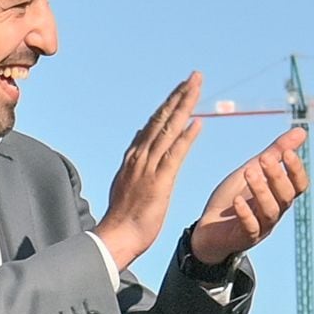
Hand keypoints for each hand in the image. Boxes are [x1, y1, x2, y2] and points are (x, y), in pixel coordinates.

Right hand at [92, 73, 207, 270]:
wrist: (117, 237)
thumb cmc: (125, 218)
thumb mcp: (127, 182)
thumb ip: (134, 161)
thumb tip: (139, 142)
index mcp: (135, 157)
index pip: (154, 123)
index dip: (169, 103)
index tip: (182, 88)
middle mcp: (141, 156)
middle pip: (162, 118)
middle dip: (180, 95)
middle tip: (195, 76)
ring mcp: (149, 168)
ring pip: (168, 129)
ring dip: (184, 106)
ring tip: (197, 87)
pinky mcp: (159, 182)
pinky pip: (175, 155)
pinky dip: (185, 138)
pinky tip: (197, 123)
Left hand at [182, 127, 308, 268]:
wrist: (207, 228)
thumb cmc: (232, 198)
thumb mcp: (253, 170)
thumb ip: (275, 153)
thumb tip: (301, 131)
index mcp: (278, 196)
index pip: (299, 186)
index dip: (296, 170)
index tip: (287, 152)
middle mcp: (274, 212)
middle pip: (286, 197)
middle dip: (277, 176)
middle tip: (264, 158)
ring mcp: (260, 227)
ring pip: (270, 212)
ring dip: (262, 191)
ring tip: (249, 173)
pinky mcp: (243, 238)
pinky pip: (250, 228)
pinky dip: (245, 214)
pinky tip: (237, 200)